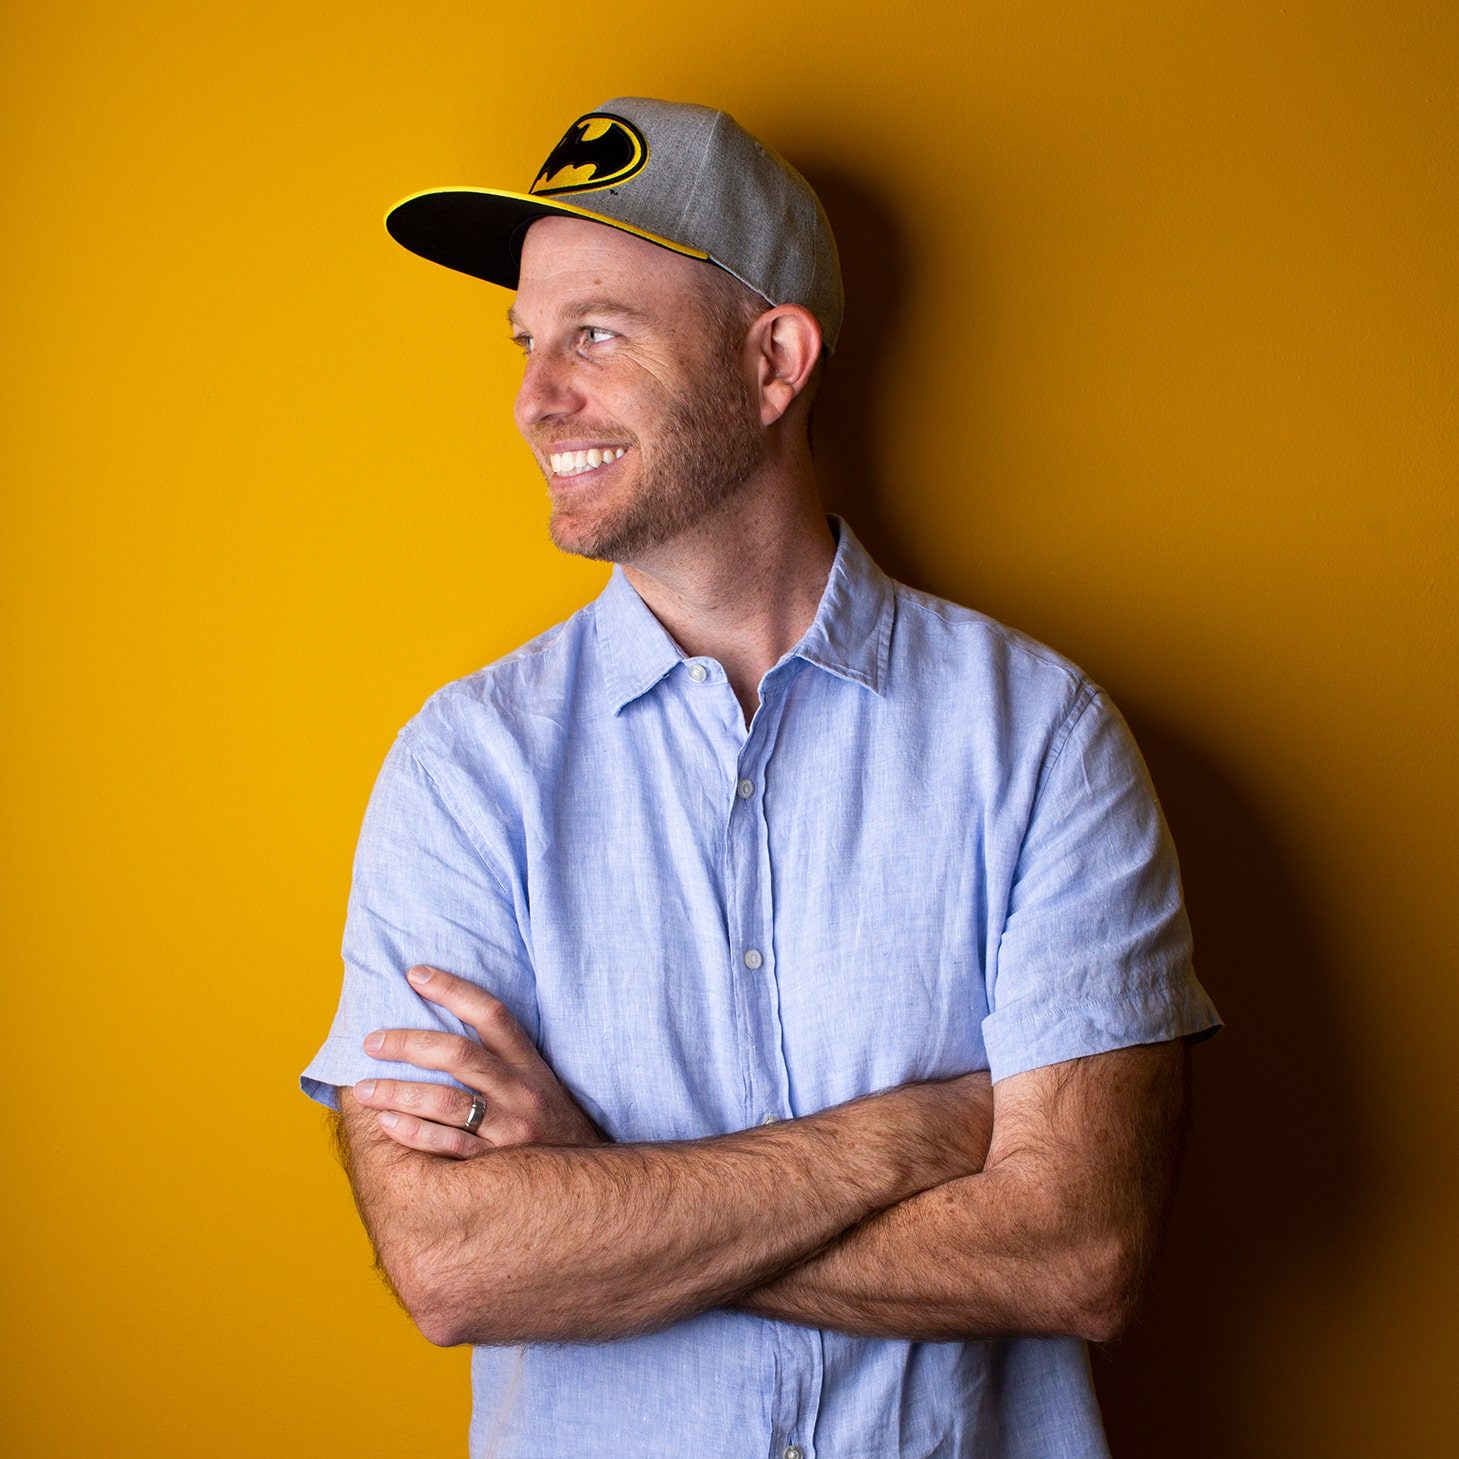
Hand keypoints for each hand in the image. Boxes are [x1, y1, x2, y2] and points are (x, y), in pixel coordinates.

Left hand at [355, 964, 605, 1158]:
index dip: (453, 989)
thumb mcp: (539, 1083)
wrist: (586, 1184)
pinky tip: (387, 1122)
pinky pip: (449, 1146)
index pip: (491, 1013)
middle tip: (371, 1041)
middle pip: (459, 1054)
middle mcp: (520, 1090)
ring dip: (399, 1091)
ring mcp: (509, 1128)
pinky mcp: (497, 1165)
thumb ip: (503, 1059)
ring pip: (447, 1101)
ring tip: (363, 1089)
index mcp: (529, 1064)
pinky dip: (415, 1133)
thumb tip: (445, 1033)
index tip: (415, 974)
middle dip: (409, 1043)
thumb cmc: (550, 1126)